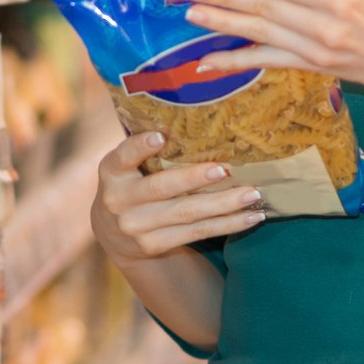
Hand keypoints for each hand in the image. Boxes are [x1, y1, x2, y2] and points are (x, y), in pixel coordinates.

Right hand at [91, 131, 263, 262]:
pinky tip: (251, 217)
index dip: (139, 148)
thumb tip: (196, 118)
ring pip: (187, 213)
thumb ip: (146, 149)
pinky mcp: (154, 246)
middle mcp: (118, 201)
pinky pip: (197, 232)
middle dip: (194, 178)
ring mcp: (136, 227)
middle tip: (225, 170)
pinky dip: (227, 224)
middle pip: (162, 188)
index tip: (159, 138)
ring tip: (252, 194)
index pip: (123, 156)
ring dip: (223, 204)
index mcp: (111, 171)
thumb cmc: (132, 185)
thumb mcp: (126, 167)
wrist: (114, 235)